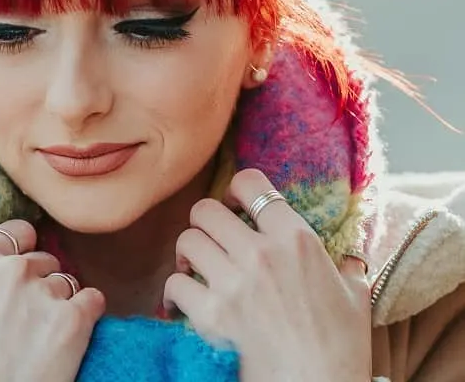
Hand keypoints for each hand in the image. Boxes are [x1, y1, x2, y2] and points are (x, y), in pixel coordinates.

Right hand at [0, 201, 104, 381]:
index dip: (18, 258)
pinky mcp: (73, 320)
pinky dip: (86, 316)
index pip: (18, 234)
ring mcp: (44, 292)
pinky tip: (67, 338)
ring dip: (58, 304)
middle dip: (36, 285)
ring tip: (36, 337)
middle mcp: (12, 268)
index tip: (10, 285)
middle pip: (43, 260)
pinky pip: (93, 300)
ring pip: (66, 281)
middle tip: (18, 322)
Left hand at [163, 169, 370, 381]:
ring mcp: (234, 283)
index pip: (250, 182)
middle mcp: (261, 253)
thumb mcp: (355, 294)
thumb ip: (345, 264)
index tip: (235, 205)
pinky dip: (175, 292)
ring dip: (188, 253)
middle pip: (206, 209)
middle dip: (206, 222)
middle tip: (213, 239)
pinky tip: (184, 301)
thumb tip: (348, 255)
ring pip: (187, 240)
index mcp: (295, 238)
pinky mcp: (212, 316)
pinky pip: (175, 285)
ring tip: (196, 267)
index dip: (236, 189)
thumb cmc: (342, 348)